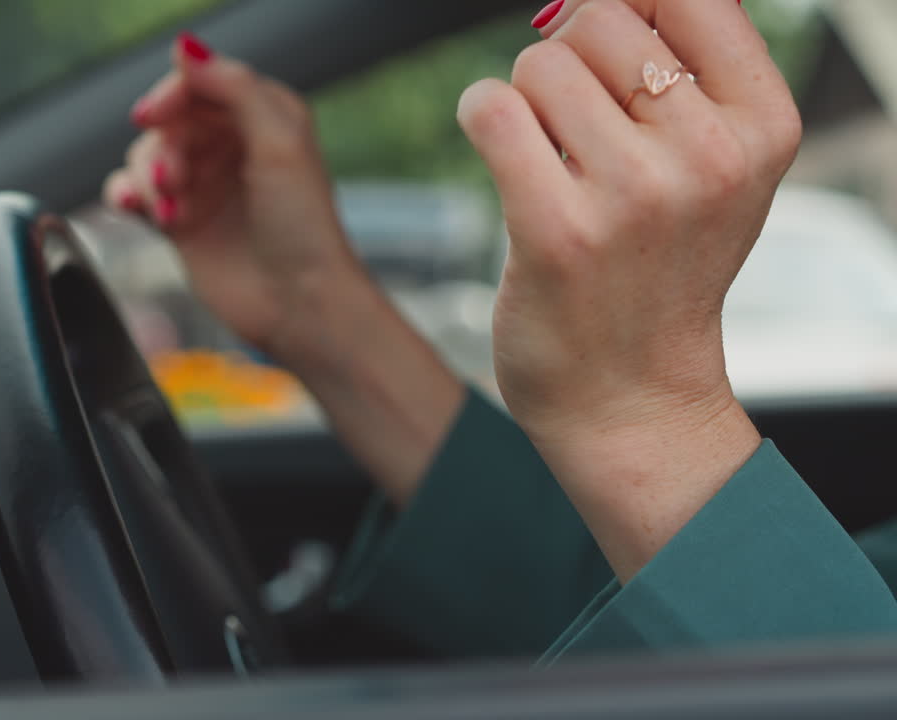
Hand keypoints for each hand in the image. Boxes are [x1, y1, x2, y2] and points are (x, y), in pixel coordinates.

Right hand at [102, 33, 360, 361]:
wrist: (298, 303)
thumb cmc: (301, 227)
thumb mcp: (279, 141)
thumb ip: (233, 87)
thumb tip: (185, 47)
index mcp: (264, 116)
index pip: (200, 82)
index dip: (172, 94)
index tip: (153, 116)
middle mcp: (232, 146)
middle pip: (169, 120)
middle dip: (163, 147)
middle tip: (174, 179)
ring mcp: (205, 184)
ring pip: (147, 155)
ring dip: (149, 177)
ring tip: (170, 209)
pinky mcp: (182, 221)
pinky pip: (135, 192)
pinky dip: (129, 196)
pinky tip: (141, 209)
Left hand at [458, 0, 800, 578]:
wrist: (629, 395)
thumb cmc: (659, 271)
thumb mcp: (714, 171)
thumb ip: (681, 73)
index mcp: (762, 127)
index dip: (629, 6)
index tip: (605, 51)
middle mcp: (710, 157)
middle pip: (601, 18)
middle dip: (567, 57)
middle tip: (571, 121)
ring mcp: (634, 196)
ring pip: (539, 64)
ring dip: (525, 100)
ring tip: (549, 160)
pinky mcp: (556, 231)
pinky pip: (492, 109)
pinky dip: (483, 117)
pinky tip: (505, 156)